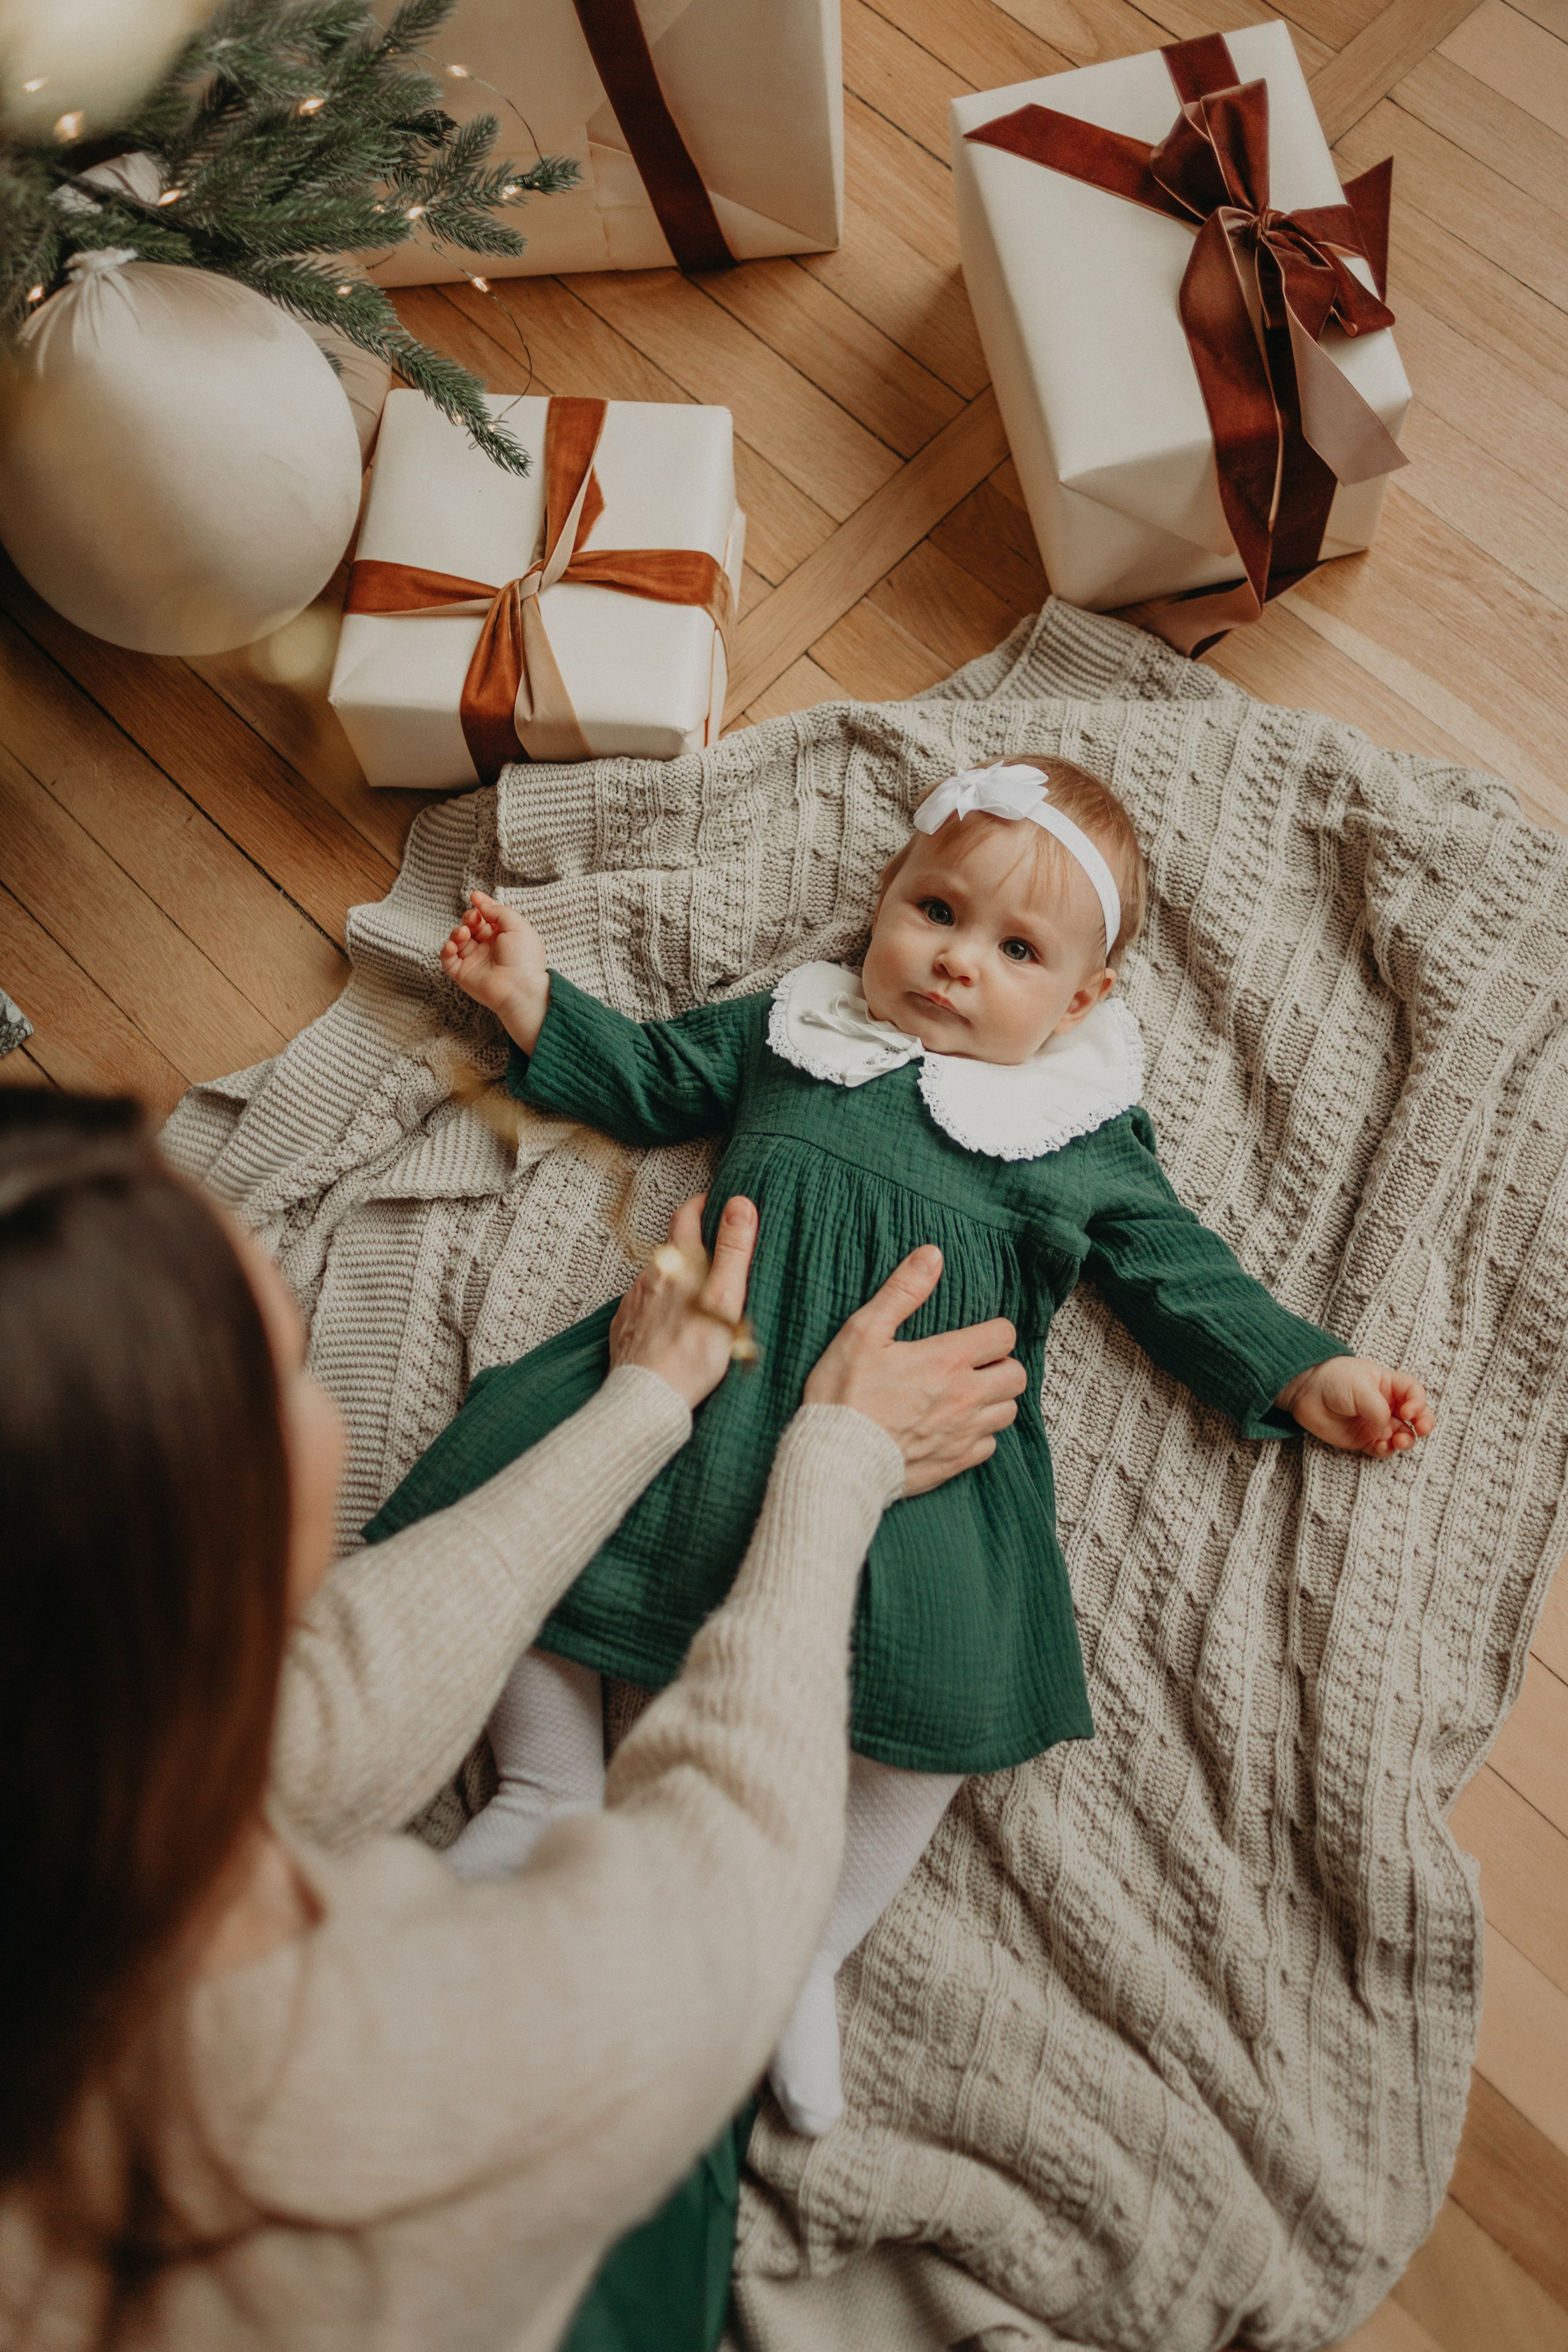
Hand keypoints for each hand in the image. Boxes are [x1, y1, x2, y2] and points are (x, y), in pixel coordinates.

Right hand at [440, 888, 549, 1051]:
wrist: (520, 988)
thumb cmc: (523, 958)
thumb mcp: (517, 926)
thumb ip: (499, 911)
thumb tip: (481, 903)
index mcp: (504, 935)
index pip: (488, 916)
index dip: (481, 905)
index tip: (474, 896)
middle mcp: (489, 947)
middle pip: (471, 925)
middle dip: (469, 917)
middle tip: (473, 918)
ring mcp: (475, 960)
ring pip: (458, 940)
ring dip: (457, 931)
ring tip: (464, 933)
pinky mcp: (463, 974)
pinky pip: (448, 959)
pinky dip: (447, 950)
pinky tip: (454, 945)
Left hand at [609, 1194, 758, 1410]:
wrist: (649, 1397)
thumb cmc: (694, 1351)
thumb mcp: (725, 1297)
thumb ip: (733, 1250)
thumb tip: (739, 1204)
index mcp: (678, 1264)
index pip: (686, 1215)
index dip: (702, 1204)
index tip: (718, 1204)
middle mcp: (650, 1276)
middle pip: (673, 1247)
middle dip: (694, 1245)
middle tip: (718, 1254)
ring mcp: (633, 1302)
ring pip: (659, 1278)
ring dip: (678, 1279)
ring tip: (700, 1297)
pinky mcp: (625, 1327)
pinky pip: (644, 1306)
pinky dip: (661, 1307)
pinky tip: (674, 1325)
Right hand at [804, 1245, 1026, 1495]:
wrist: (836, 1460)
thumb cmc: (844, 1394)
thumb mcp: (863, 1332)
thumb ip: (902, 1291)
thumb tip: (932, 1254)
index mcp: (947, 1360)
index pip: (1004, 1335)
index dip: (993, 1331)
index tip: (974, 1336)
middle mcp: (965, 1397)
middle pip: (1016, 1375)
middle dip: (1001, 1365)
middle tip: (974, 1365)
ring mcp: (963, 1433)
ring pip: (1008, 1412)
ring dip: (994, 1400)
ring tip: (968, 1395)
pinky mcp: (955, 1463)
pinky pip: (989, 1446)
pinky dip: (979, 1435)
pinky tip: (955, 1427)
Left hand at [1276, 1357, 1434, 1457]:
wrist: (1305, 1391)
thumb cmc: (1333, 1380)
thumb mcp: (1360, 1387)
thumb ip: (1377, 1409)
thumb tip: (1386, 1432)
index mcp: (1389, 1385)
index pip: (1415, 1394)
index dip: (1418, 1403)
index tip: (1407, 1411)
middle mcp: (1387, 1405)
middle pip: (1416, 1417)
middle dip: (1424, 1424)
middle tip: (1422, 1429)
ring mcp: (1376, 1424)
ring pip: (1402, 1436)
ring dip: (1406, 1441)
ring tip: (1399, 1441)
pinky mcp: (1363, 1439)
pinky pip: (1382, 1449)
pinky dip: (1386, 1450)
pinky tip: (1382, 1447)